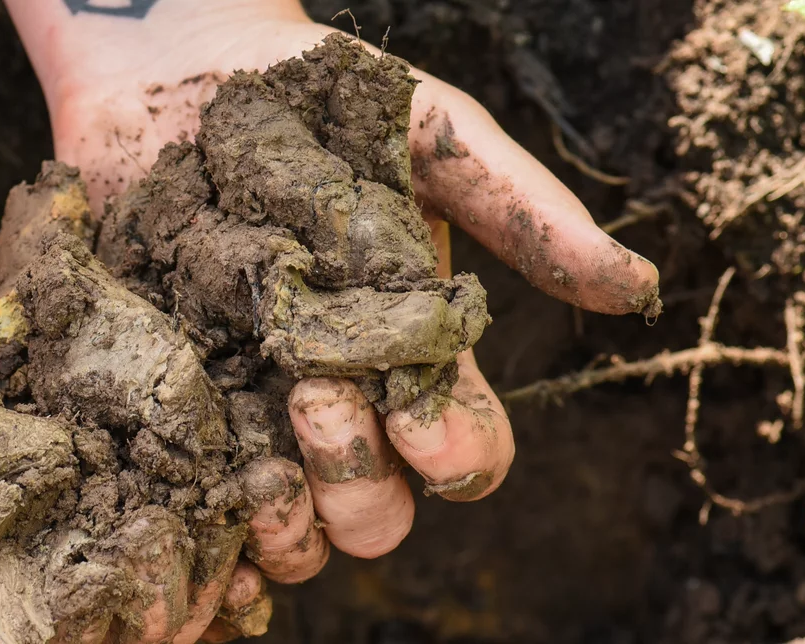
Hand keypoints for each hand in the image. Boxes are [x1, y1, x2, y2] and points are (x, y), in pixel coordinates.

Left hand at [7, 0, 661, 609]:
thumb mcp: (434, 138)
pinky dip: (202, 525)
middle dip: (361, 480)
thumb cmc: (318, 100)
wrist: (175, 67)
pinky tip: (193, 489)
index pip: (464, 453)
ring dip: (288, 515)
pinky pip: (193, 509)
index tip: (420, 415)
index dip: (455, 458)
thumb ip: (525, 213)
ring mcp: (248, 411)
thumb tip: (635, 286)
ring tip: (260, 424)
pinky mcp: (169, 405)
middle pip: (380, 515)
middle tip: (315, 393)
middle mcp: (337, 398)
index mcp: (412, 351)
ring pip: (293, 534)